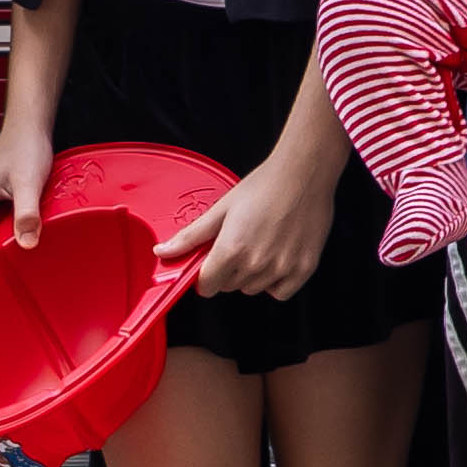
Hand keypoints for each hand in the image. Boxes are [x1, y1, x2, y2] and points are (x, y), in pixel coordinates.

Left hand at [169, 142, 339, 302]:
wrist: (304, 174)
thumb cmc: (264, 185)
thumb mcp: (222, 208)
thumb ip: (191, 236)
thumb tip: (163, 252)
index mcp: (231, 250)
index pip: (207, 286)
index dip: (205, 275)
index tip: (211, 263)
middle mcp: (256, 264)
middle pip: (229, 286)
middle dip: (228, 271)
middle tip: (239, 243)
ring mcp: (281, 269)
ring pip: (253, 289)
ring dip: (251, 275)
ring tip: (260, 245)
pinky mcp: (303, 269)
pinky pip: (279, 292)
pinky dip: (275, 281)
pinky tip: (276, 257)